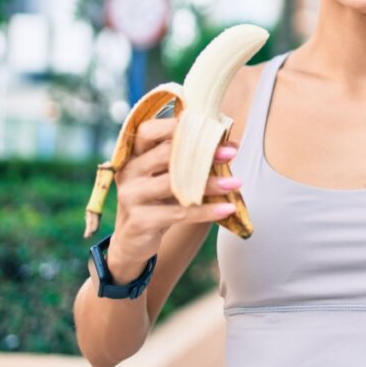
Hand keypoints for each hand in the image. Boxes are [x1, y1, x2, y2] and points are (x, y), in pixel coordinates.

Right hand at [106, 117, 239, 281]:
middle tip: (230, 153)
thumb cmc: (157, 201)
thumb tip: (231, 145)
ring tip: (235, 183)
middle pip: (165, 154)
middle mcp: (129, 171)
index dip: (176, 126)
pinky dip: (206, 212)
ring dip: (209, 184)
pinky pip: (178, 213)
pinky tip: (227, 209)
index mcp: (134, 155)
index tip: (209, 126)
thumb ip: (191, 160)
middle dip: (201, 152)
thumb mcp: (170, 178)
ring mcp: (131, 196)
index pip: (150, 131)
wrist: (133, 241)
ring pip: (174, 184)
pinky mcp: (139, 221)